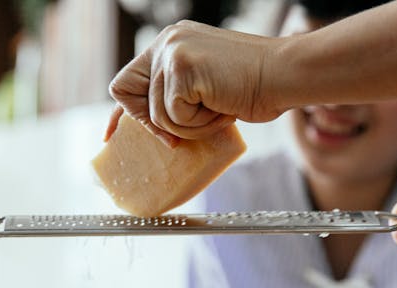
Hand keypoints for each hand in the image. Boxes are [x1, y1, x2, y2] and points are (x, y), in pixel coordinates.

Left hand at [106, 20, 285, 144]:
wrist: (284, 76)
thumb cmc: (255, 87)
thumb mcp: (206, 89)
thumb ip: (178, 96)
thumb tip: (155, 126)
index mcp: (170, 43)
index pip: (127, 81)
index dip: (120, 112)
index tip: (112, 137)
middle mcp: (166, 42)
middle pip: (129, 96)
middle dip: (153, 124)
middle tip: (180, 136)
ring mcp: (172, 53)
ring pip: (157, 114)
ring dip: (190, 126)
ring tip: (219, 109)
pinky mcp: (182, 69)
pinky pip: (173, 117)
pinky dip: (198, 124)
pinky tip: (222, 107)